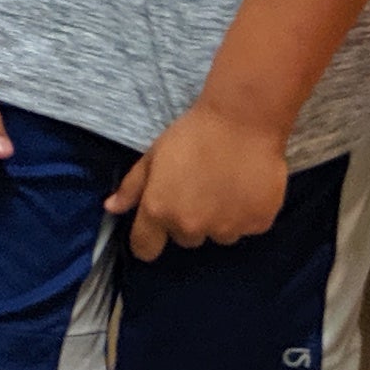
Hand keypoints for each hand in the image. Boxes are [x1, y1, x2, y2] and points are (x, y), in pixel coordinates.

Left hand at [110, 106, 289, 257]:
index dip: (147, 240)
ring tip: (223, 187)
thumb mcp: (153, 156)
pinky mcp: (258, 224)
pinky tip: (245, 188)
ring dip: (218, 219)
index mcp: (159, 210)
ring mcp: (227, 228)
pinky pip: (246, 227)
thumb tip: (111, 209)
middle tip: (196, 189)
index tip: (154, 231)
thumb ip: (132, 187)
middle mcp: (191, 226)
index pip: (145, 248)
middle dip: (187, 219)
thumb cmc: (192, 134)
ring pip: (217, 234)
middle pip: (185, 238)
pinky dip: (245, 214)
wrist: (242, 122)